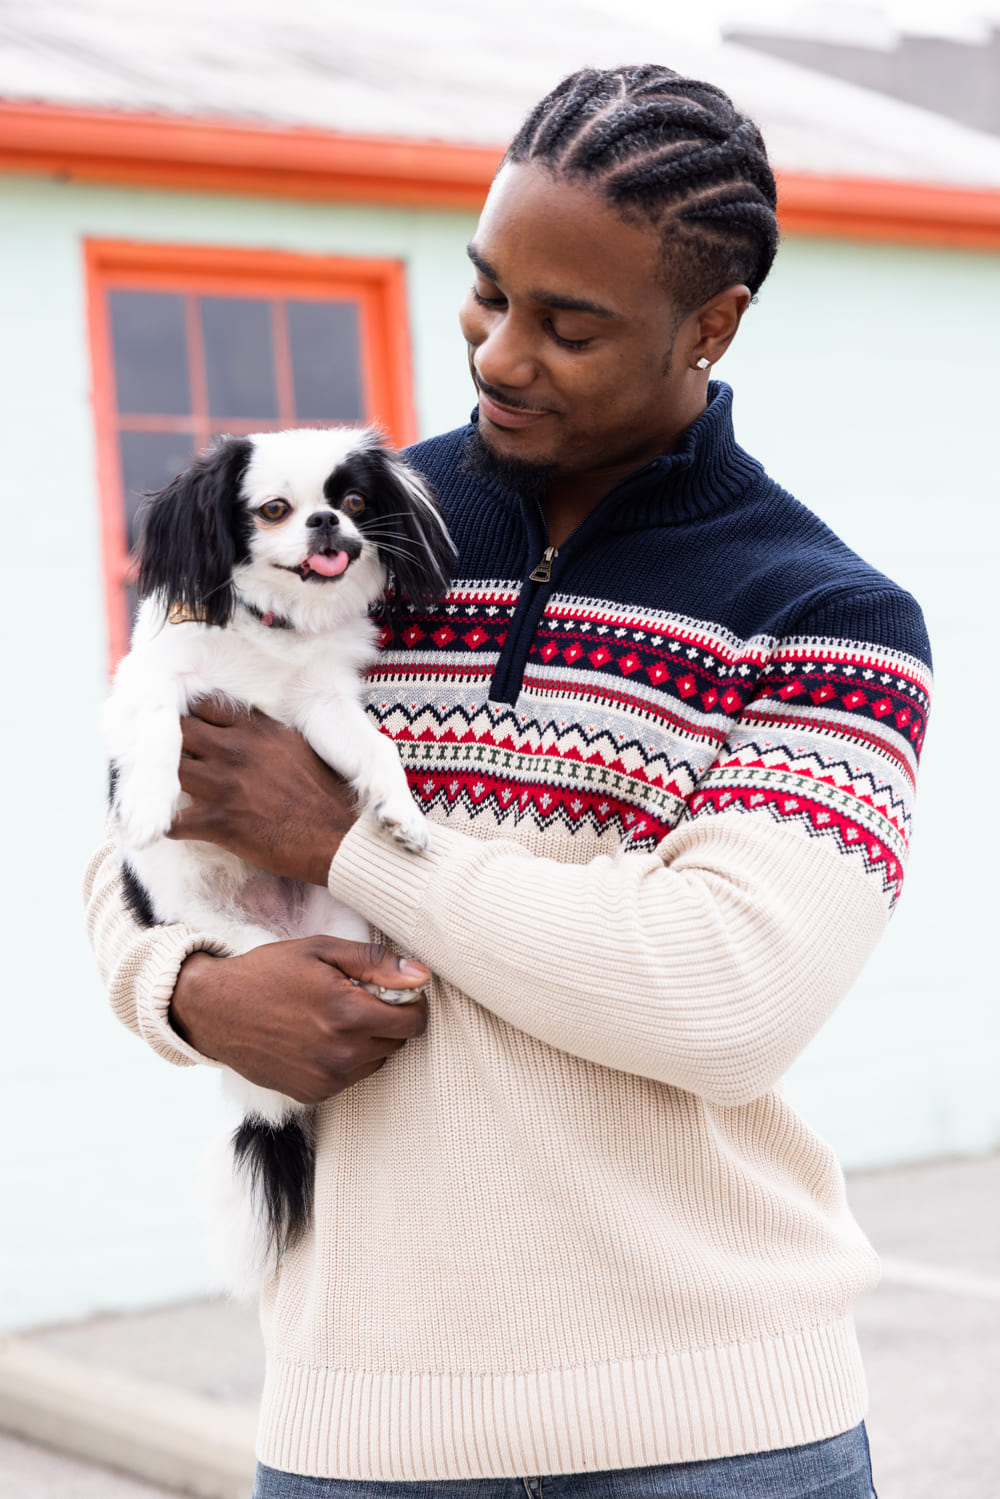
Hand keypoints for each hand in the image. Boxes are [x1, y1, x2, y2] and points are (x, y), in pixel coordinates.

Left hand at [168, 699, 354, 883]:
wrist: (337, 838)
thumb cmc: (324, 794)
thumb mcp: (298, 747)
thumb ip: (267, 733)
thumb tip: (248, 729)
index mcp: (256, 730)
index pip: (204, 705)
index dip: (191, 716)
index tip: (188, 727)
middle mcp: (235, 751)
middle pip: (179, 732)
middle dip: (171, 744)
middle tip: (169, 758)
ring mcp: (224, 786)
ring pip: (168, 772)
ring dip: (164, 782)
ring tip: (166, 791)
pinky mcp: (219, 823)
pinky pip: (173, 822)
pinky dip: (169, 826)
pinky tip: (174, 827)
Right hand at [171, 939, 429, 1103]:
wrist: (215, 1009)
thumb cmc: (269, 972)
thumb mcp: (322, 950)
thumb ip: (376, 963)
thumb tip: (421, 976)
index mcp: (349, 1015)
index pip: (414, 1021)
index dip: (410, 1002)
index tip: (393, 990)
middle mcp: (342, 1054)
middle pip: (397, 1041)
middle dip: (387, 1018)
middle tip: (356, 997)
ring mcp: (327, 1079)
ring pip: (377, 1061)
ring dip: (368, 1040)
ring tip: (333, 1017)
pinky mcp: (312, 1093)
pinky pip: (350, 1077)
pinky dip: (345, 1059)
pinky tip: (317, 1037)